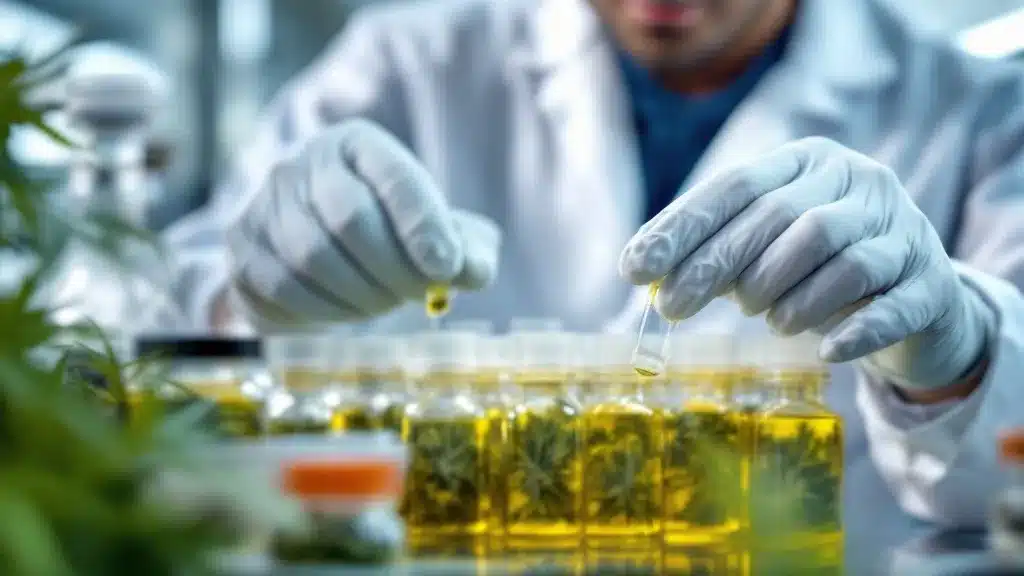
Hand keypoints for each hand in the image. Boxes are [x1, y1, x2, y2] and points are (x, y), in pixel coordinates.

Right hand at [228, 119, 500, 324]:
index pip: (393, 177)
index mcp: (358, 144)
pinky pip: (278, 291)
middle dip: (394, 270)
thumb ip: (467, 246)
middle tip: (419, 295)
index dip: (423, 225)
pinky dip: (320, 312)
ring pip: (310, 259)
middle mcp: (302, 164)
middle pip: (349, 220)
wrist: (316, 233)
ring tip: (384, 302)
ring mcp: (263, 205)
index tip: (448, 268)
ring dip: (359, 297)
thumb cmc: (390, 228)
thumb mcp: (436, 225)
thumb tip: (472, 272)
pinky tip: (345, 311)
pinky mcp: (241, 250)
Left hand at [619, 137, 990, 389]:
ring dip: (786, 295)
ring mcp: (903, 228)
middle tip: (674, 307)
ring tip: (767, 320)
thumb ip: (714, 250)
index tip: (634, 268)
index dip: (682, 227)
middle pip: (782, 217)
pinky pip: (891, 304)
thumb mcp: (765, 247)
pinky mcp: (932, 282)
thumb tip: (645, 271)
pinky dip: (853, 329)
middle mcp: (859, 182)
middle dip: (718, 265)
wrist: (915, 297)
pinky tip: (825, 350)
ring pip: (834, 251)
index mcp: (808, 163)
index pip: (736, 186)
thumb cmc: (818, 269)